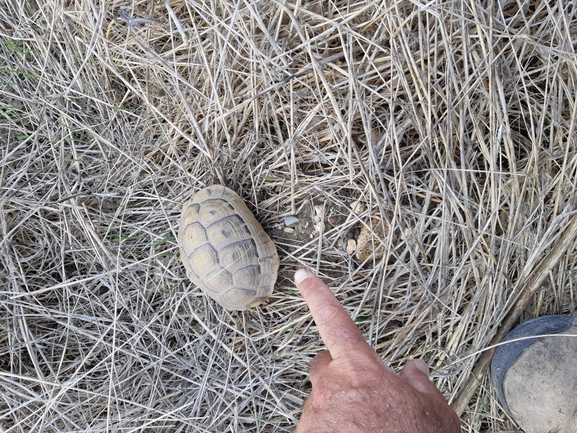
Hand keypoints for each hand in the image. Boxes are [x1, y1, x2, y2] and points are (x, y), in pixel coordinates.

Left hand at [294, 269, 459, 432]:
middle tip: (362, 394)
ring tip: (368, 428)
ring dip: (339, 408)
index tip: (302, 275)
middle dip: (338, 372)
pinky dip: (331, 429)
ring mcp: (315, 415)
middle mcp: (331, 387)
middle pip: (324, 365)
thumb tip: (414, 369)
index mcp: (361, 370)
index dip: (317, 294)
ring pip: (322, 401)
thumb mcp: (434, 413)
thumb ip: (421, 384)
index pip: (334, 320)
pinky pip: (316, 426)